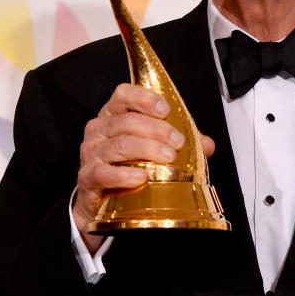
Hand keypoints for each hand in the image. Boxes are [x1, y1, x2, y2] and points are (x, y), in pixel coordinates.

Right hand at [72, 83, 214, 252]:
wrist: (101, 201)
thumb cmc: (127, 166)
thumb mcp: (151, 148)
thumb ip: (177, 142)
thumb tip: (206, 145)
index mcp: (113, 115)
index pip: (123, 94)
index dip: (144, 98)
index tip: (166, 110)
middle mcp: (98, 130)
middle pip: (126, 121)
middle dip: (156, 129)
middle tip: (178, 142)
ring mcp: (91, 153)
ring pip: (119, 144)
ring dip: (147, 149)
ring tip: (168, 157)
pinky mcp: (88, 178)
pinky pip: (105, 173)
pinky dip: (125, 175)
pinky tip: (142, 178)